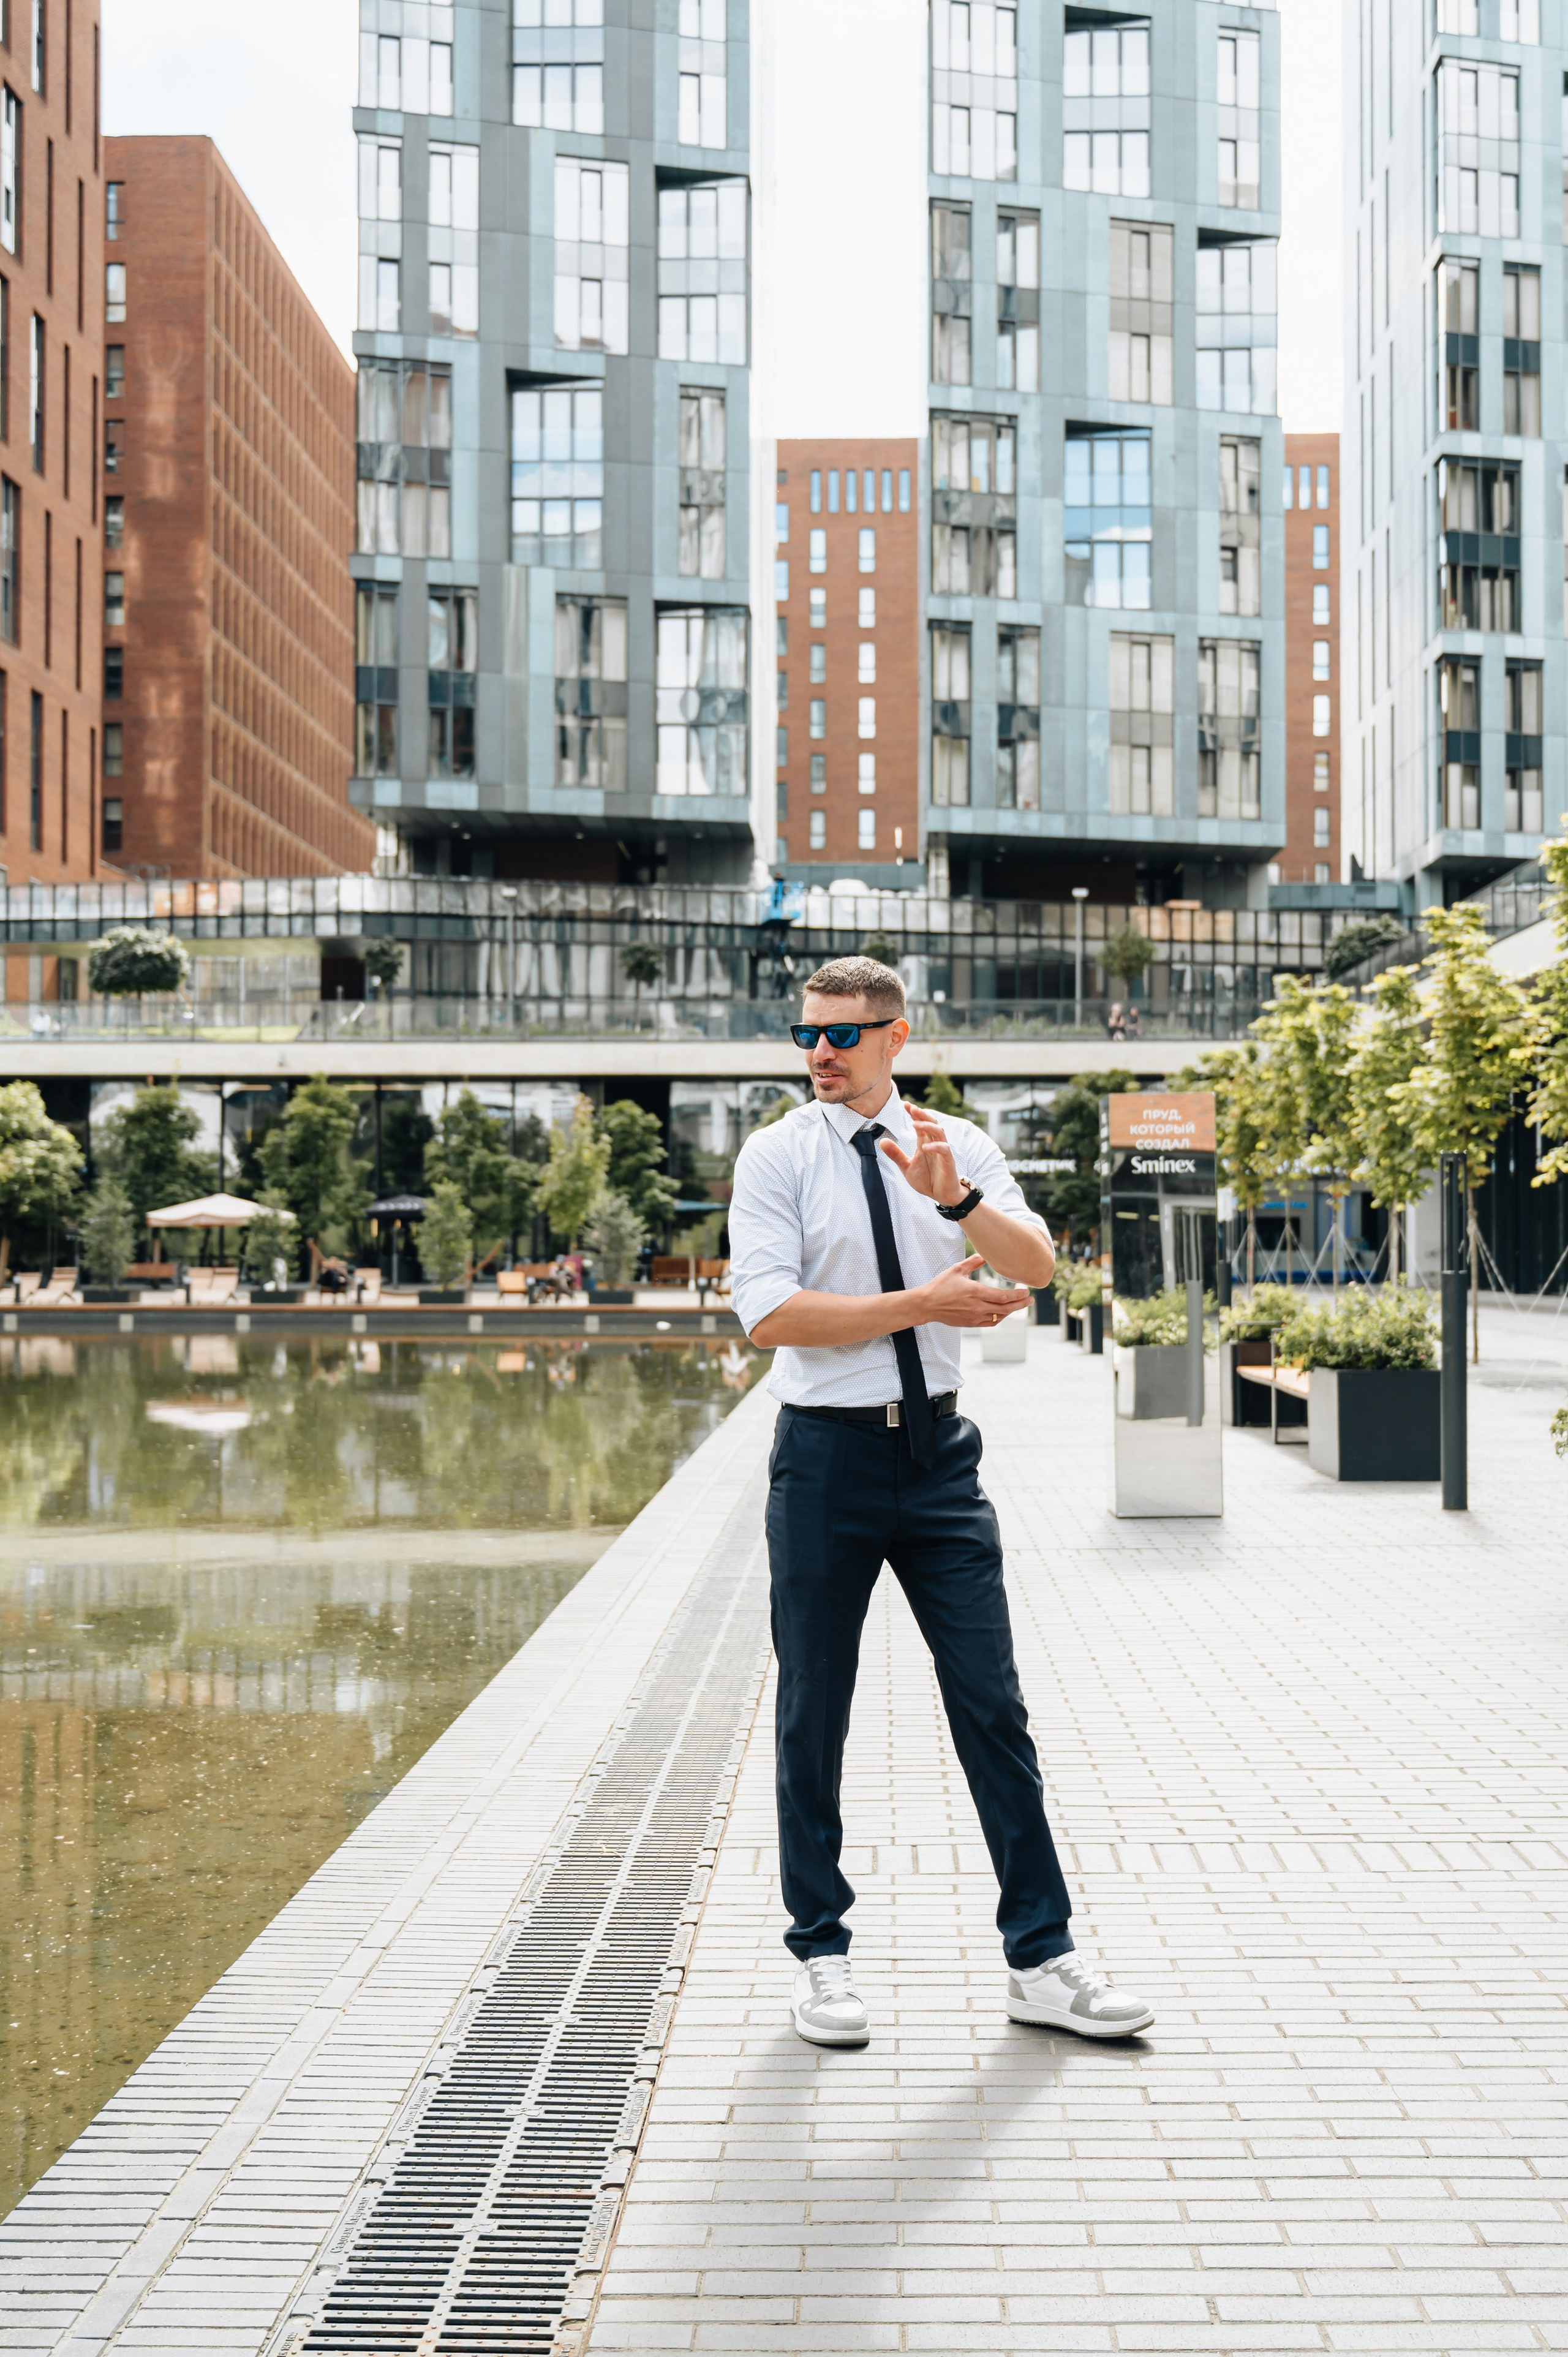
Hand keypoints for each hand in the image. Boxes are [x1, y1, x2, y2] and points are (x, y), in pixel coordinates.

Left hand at [879, 1106, 966, 1206]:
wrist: (942, 1195)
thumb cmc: (927, 1179)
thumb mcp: (906, 1167)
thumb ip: (896, 1154)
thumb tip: (882, 1141)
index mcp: (924, 1142)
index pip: (920, 1123)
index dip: (914, 1113)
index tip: (905, 1104)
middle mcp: (934, 1143)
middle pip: (931, 1123)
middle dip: (922, 1114)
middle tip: (912, 1108)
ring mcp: (942, 1151)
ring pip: (939, 1132)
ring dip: (927, 1127)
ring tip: (915, 1126)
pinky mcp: (948, 1161)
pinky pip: (944, 1149)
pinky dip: (935, 1146)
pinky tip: (925, 1147)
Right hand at [917, 1253, 1032, 1327]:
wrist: (927, 1305)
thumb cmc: (940, 1286)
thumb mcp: (957, 1269)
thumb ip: (973, 1262)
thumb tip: (986, 1254)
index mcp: (975, 1292)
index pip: (1003, 1296)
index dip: (1017, 1295)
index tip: (1027, 1291)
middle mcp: (977, 1307)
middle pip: (1005, 1308)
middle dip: (1020, 1304)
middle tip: (1030, 1300)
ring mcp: (974, 1317)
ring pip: (1000, 1316)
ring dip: (1012, 1311)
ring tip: (1020, 1305)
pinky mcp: (971, 1323)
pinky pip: (991, 1323)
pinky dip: (1000, 1318)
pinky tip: (1004, 1312)